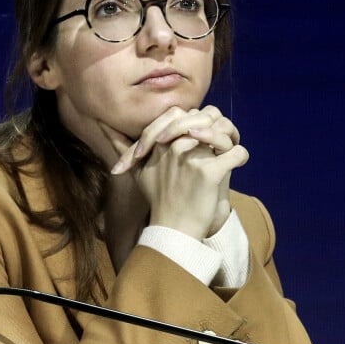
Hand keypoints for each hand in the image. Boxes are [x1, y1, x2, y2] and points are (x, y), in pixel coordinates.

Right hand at [102, 106, 248, 239]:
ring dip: (231, 139)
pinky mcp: (209, 173)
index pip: (182, 113)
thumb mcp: (138, 171)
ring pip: (223, 131)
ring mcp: (191, 158)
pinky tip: (237, 164)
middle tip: (224, 139)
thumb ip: (122, 147)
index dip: (196, 118)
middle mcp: (174, 146)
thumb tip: (103, 127)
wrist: (173, 230)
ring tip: (230, 151)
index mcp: (161, 142)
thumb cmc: (158, 198)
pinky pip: (236, 153)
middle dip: (218, 125)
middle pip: (206, 116)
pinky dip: (241, 156)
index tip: (203, 133)